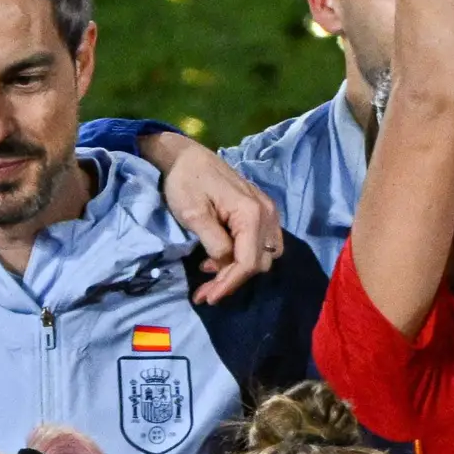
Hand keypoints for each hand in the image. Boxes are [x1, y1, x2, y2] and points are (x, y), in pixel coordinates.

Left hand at [146, 132, 281, 301]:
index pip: (249, 262)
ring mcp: (269, 213)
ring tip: (211, 271)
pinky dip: (246, 256)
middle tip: (205, 290)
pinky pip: (264, 244)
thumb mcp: (193, 214)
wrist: (186, 155)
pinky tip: (224, 257)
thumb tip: (225, 265)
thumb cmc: (185, 180)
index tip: (208, 297)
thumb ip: (214, 244)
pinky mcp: (263, 212)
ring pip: (265, 257)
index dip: (230, 283)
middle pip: (260, 262)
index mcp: (252, 213)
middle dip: (232, 280)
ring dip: (240, 270)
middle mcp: (268, 215)